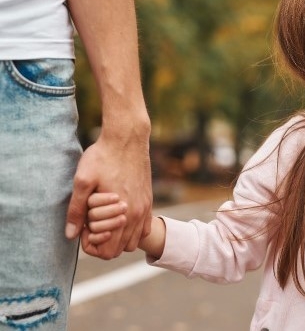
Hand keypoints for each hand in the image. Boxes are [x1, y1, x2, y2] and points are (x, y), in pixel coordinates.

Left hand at [65, 131, 151, 258]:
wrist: (127, 138)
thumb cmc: (103, 157)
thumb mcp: (82, 182)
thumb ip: (77, 210)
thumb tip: (71, 235)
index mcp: (122, 213)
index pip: (108, 252)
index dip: (92, 246)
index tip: (84, 229)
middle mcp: (137, 214)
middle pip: (120, 250)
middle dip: (104, 243)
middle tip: (91, 225)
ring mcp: (145, 208)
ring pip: (133, 241)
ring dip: (118, 237)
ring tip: (104, 221)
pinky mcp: (148, 200)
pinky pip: (144, 228)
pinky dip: (131, 229)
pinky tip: (118, 215)